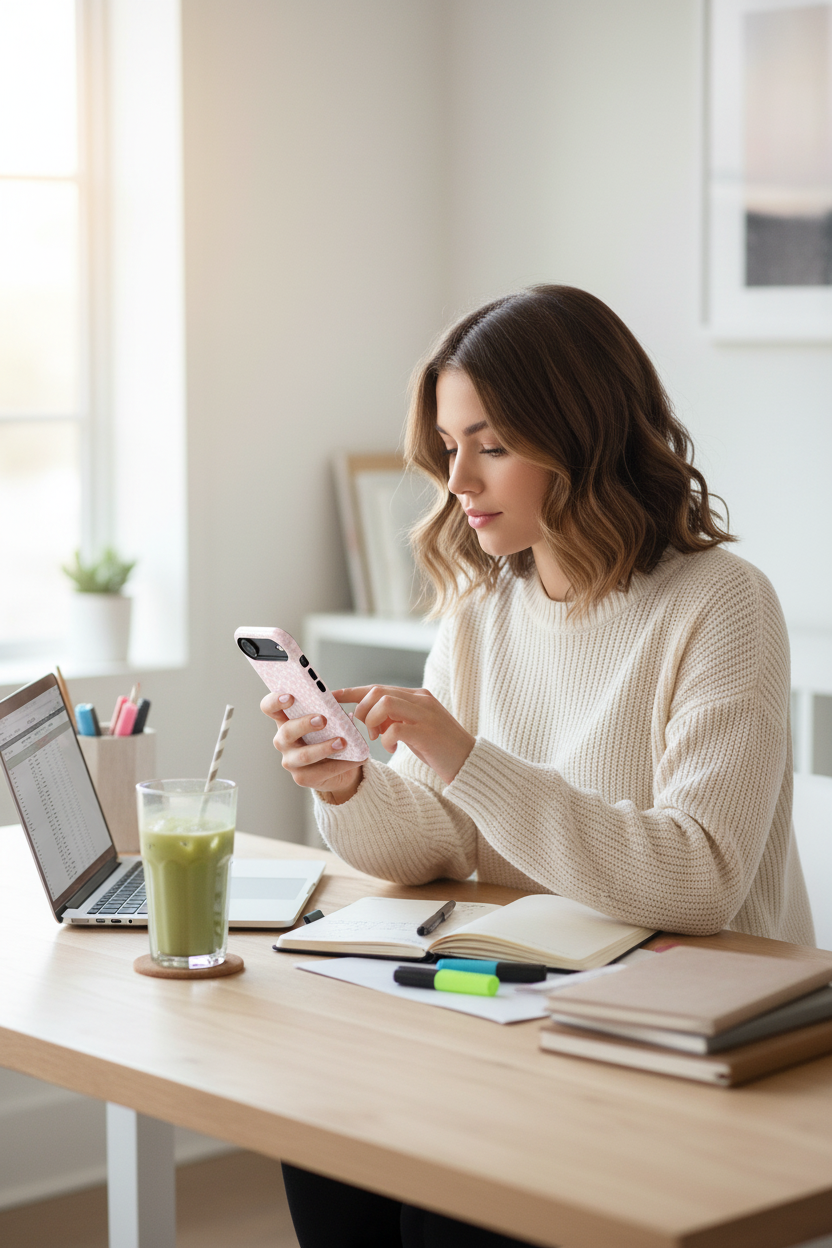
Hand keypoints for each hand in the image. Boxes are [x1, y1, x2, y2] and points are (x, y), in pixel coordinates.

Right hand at [260, 692, 362, 803]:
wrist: (340, 767)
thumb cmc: (330, 736)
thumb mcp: (331, 721)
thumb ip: (332, 711)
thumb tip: (341, 708)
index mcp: (286, 721)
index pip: (270, 708)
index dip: (275, 701)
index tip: (290, 697)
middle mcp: (283, 741)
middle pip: (286, 731)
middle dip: (304, 724)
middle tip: (323, 720)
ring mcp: (290, 761)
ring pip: (303, 755)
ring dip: (324, 748)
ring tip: (342, 742)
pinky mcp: (302, 778)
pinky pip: (321, 771)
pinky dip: (341, 764)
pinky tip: (356, 759)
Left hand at [334, 686, 474, 785]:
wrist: (470, 764)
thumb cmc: (440, 749)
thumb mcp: (415, 729)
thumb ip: (395, 720)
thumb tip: (368, 718)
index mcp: (418, 697)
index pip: (378, 688)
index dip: (353, 692)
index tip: (332, 697)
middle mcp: (421, 700)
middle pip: (378, 692)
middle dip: (363, 710)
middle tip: (367, 731)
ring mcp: (426, 715)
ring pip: (384, 704)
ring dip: (373, 722)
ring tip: (378, 738)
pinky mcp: (427, 733)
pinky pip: (394, 729)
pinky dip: (386, 740)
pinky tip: (393, 749)